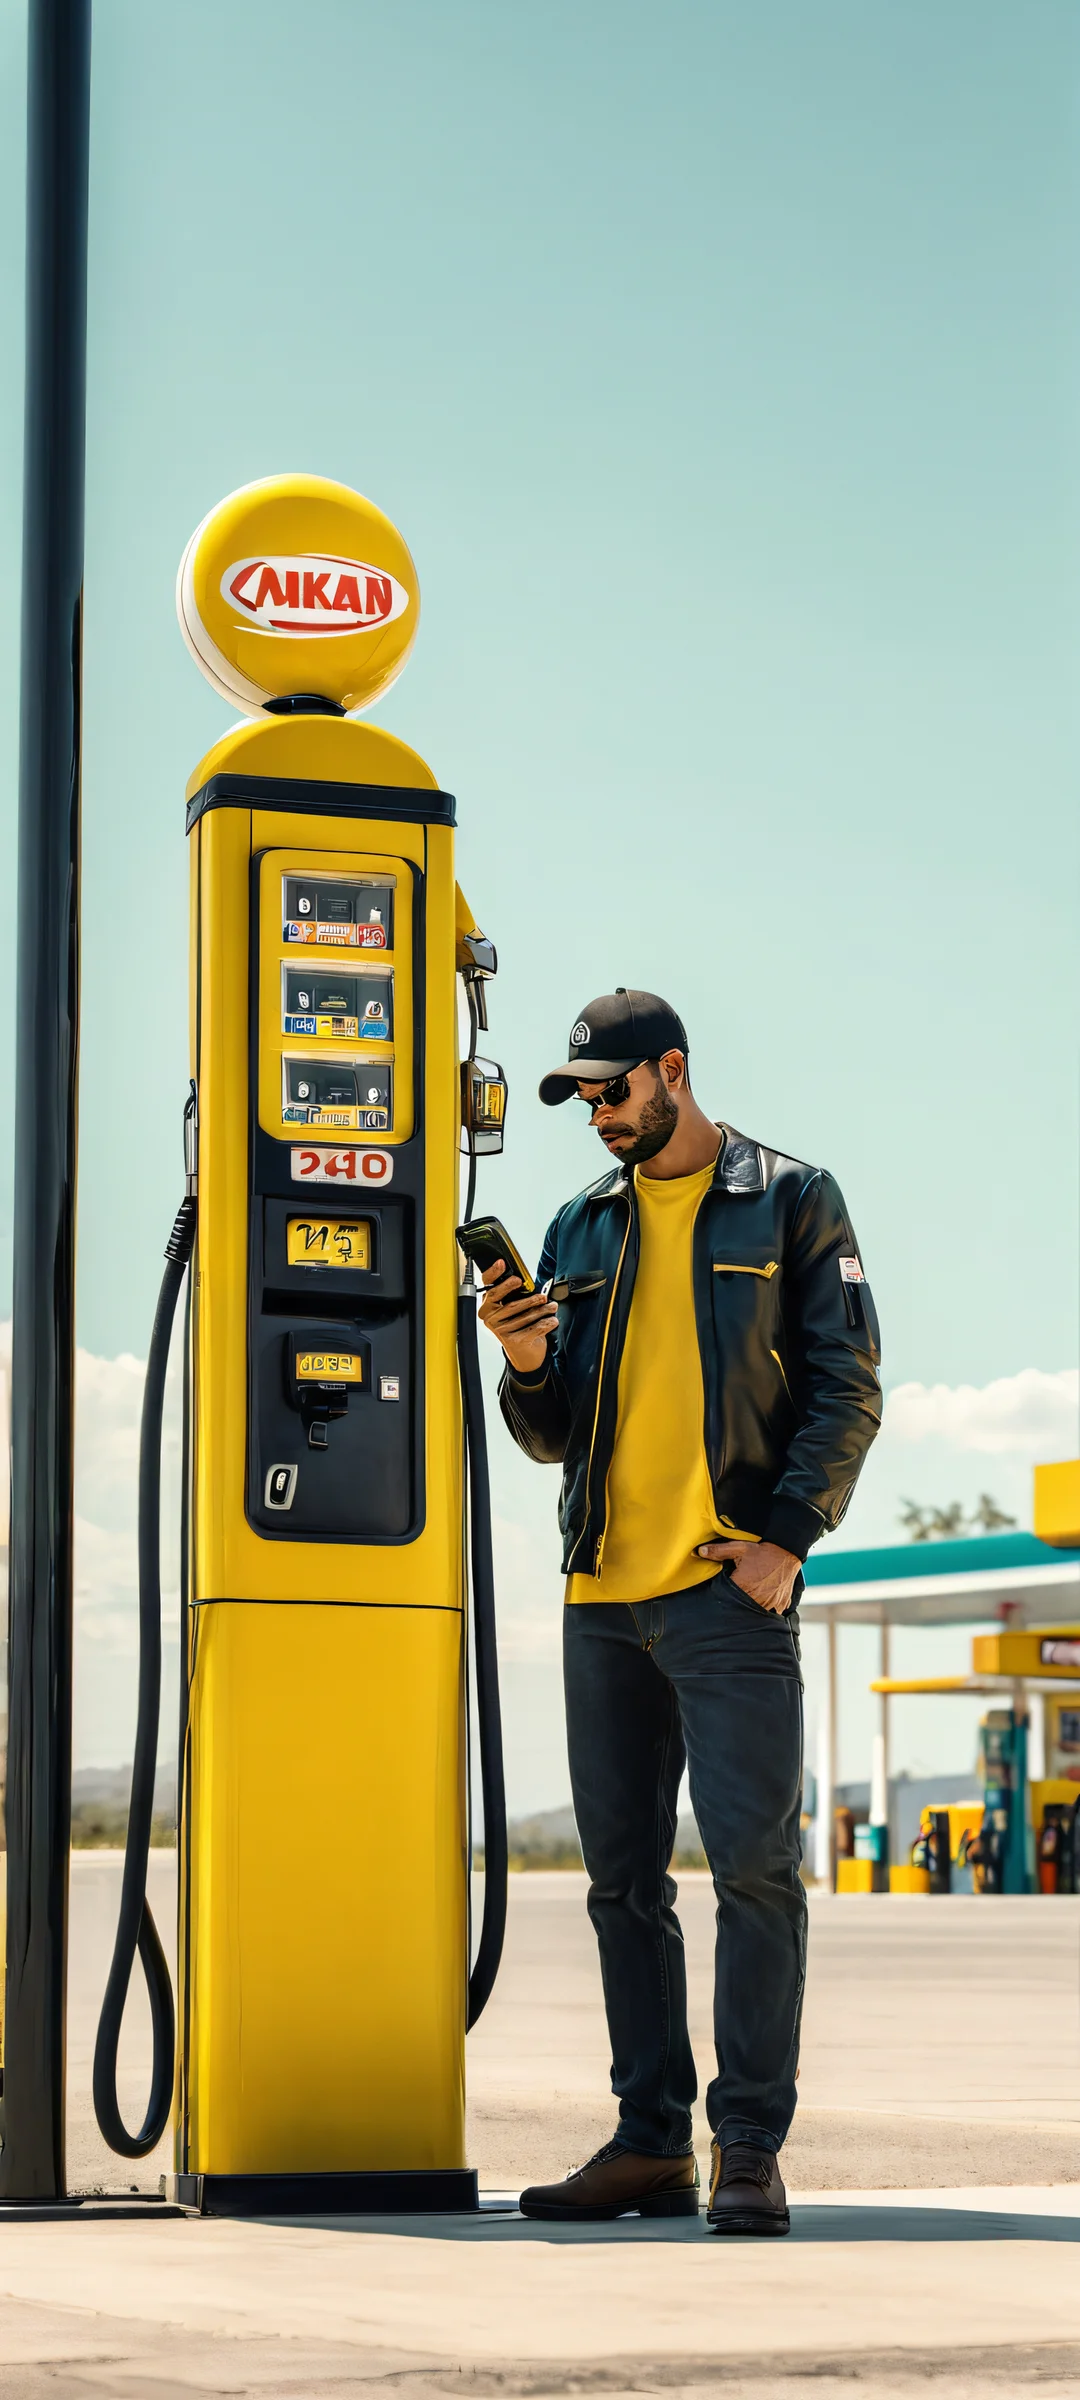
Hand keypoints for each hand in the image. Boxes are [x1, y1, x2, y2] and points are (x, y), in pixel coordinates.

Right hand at [476, 1258, 557, 1374]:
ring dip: (543, 1310)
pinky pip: (534, 1328)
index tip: (502, 1264)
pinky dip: (546, 1323)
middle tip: (541, 1295)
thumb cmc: (519, 1324)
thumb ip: (516, 1293)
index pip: (489, 1287)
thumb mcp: (515, 1306)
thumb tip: (526, 1279)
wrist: (524, 1352)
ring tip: (552, 1306)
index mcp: (488, 1306)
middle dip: (528, 1299)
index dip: (494, 1273)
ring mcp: (501, 1330)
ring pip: (526, 1316)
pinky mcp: (514, 1341)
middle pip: (510, 1304)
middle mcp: (491, 1318)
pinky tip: (553, 1320)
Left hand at [695, 1538, 799, 1613]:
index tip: (723, 1595)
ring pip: (756, 1614)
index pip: (728, 1600)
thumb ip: (718, 1551)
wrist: (787, 1551)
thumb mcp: (739, 1548)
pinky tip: (763, 1602)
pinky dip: (767, 1610)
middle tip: (736, 1598)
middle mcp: (757, 1599)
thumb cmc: (762, 1551)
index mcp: (744, 1587)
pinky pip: (772, 1614)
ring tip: (750, 1600)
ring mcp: (771, 1604)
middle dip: (737, 1605)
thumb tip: (700, 1551)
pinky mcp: (781, 1605)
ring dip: (752, 1608)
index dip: (724, 1598)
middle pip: (741, 1608)